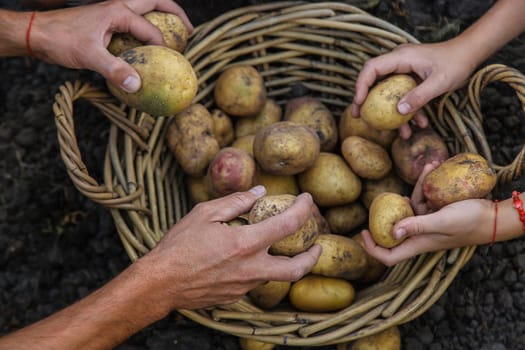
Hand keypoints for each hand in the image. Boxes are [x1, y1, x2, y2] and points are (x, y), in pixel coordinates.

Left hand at [31, 0, 192, 91]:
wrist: (37, 33)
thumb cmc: (60, 39)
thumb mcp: (89, 56)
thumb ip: (114, 70)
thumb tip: (136, 85)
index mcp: (118, 11)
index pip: (150, 29)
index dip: (164, 47)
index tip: (172, 64)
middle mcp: (118, 7)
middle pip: (156, 2)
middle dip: (176, 14)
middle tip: (190, 31)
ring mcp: (112, 13)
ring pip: (145, 8)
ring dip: (162, 17)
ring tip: (175, 34)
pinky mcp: (107, 22)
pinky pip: (134, 21)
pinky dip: (147, 28)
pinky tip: (148, 46)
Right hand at [137, 186, 321, 309]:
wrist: (160, 283)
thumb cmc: (179, 246)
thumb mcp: (204, 213)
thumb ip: (235, 201)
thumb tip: (259, 192)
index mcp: (246, 243)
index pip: (288, 224)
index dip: (304, 209)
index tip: (307, 200)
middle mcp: (251, 268)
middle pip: (297, 268)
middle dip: (313, 255)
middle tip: (317, 244)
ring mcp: (244, 286)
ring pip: (276, 276)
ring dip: (286, 262)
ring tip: (285, 249)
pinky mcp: (235, 296)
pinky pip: (255, 281)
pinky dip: (260, 268)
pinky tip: (249, 259)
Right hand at [351, 41, 475, 138]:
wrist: (470, 53)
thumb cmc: (456, 62)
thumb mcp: (439, 82)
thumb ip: (419, 96)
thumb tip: (399, 111)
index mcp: (401, 58)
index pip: (371, 69)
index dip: (361, 86)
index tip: (359, 104)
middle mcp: (399, 62)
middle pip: (374, 81)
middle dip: (366, 101)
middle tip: (359, 117)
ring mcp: (404, 70)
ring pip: (389, 91)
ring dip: (392, 112)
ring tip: (399, 132)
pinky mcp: (411, 78)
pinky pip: (403, 94)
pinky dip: (410, 109)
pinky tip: (420, 124)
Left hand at [360, 162, 492, 265]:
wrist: (495, 217)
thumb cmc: (470, 222)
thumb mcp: (441, 221)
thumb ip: (417, 225)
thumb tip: (391, 231)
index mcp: (418, 243)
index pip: (389, 256)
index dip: (373, 248)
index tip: (363, 232)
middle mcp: (419, 234)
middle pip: (394, 227)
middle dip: (389, 210)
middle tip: (383, 195)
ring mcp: (427, 222)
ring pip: (411, 206)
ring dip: (417, 187)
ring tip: (428, 167)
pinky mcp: (436, 210)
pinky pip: (424, 197)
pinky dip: (426, 184)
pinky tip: (432, 167)